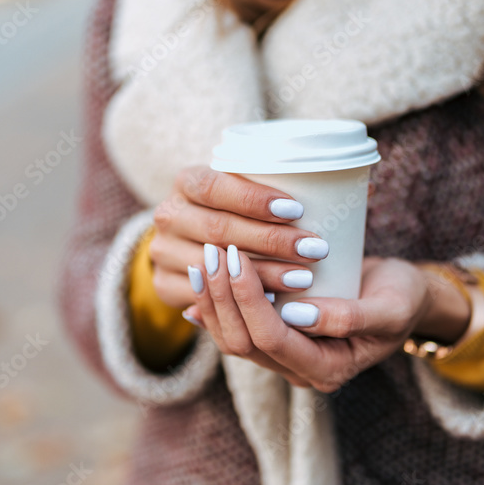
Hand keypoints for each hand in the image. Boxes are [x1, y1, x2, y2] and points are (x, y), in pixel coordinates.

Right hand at [150, 166, 329, 309]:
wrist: (190, 241)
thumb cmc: (234, 209)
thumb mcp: (242, 188)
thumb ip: (266, 186)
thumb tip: (320, 181)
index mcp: (186, 182)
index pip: (215, 186)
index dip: (254, 199)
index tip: (296, 209)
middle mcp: (168, 216)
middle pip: (219, 229)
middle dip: (271, 240)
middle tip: (314, 249)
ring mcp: (163, 252)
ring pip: (215, 267)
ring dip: (264, 275)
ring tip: (304, 278)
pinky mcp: (165, 285)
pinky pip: (206, 298)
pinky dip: (242, 300)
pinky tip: (276, 302)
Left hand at [184, 248, 443, 391]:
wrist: (404, 298)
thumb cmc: (402, 298)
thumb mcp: (390, 308)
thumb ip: (350, 317)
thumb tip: (299, 316)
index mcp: (328, 369)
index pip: (273, 339)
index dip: (249, 300)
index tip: (237, 258)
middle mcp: (300, 370)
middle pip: (243, 342)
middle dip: (223, 297)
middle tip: (212, 251)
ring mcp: (284, 357)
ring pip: (233, 337)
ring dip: (213, 299)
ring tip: (201, 259)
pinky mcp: (275, 338)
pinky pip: (236, 327)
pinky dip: (216, 304)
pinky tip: (198, 281)